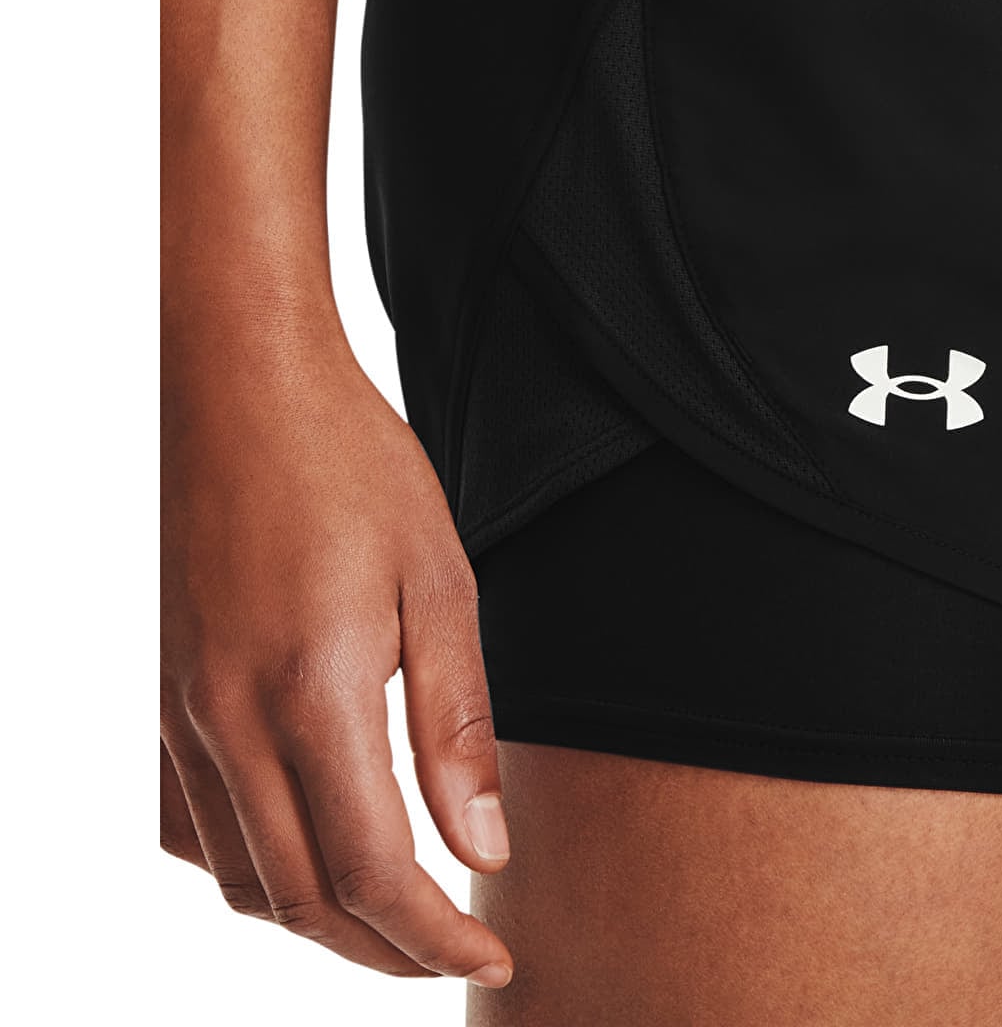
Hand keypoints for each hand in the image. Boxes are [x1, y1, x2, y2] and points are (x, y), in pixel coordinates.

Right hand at [161, 305, 513, 987]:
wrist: (242, 388)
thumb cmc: (355, 466)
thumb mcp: (441, 581)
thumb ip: (457, 724)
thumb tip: (482, 847)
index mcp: (313, 691)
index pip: (372, 874)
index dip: (435, 940)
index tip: (493, 960)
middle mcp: (228, 720)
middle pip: (300, 900)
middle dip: (385, 951)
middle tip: (458, 954)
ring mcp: (181, 712)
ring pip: (238, 878)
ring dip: (318, 923)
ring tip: (397, 917)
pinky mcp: (163, 694)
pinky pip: (192, 827)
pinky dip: (252, 871)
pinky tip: (305, 849)